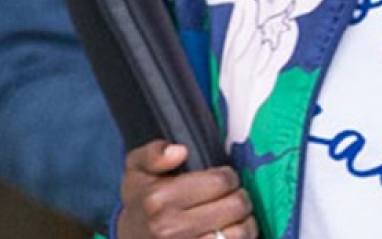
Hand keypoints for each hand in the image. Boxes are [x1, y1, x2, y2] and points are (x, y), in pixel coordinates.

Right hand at [114, 141, 254, 238]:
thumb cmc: (142, 202)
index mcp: (158, 199)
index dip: (227, 176)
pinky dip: (240, 237)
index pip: (219, 181)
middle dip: (238, 196)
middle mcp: (170, 227)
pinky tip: (229, 231)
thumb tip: (179, 151)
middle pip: (235, 205)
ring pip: (242, 231)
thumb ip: (153, 153)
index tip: (222, 178)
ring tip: (233, 215)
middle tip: (230, 195)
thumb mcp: (137, 169)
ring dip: (244, 220)